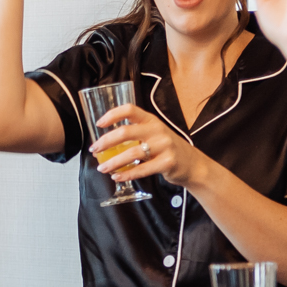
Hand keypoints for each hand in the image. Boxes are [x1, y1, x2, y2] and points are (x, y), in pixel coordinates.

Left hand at [90, 103, 207, 187]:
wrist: (192, 164)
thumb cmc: (166, 149)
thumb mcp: (153, 135)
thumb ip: (134, 135)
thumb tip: (105, 144)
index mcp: (151, 120)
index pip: (130, 110)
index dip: (112, 115)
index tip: (99, 124)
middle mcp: (157, 130)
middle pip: (126, 132)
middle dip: (106, 141)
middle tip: (94, 149)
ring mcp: (164, 146)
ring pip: (132, 153)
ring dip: (113, 162)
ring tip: (102, 168)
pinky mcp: (167, 162)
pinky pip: (142, 169)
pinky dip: (126, 174)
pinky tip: (117, 177)